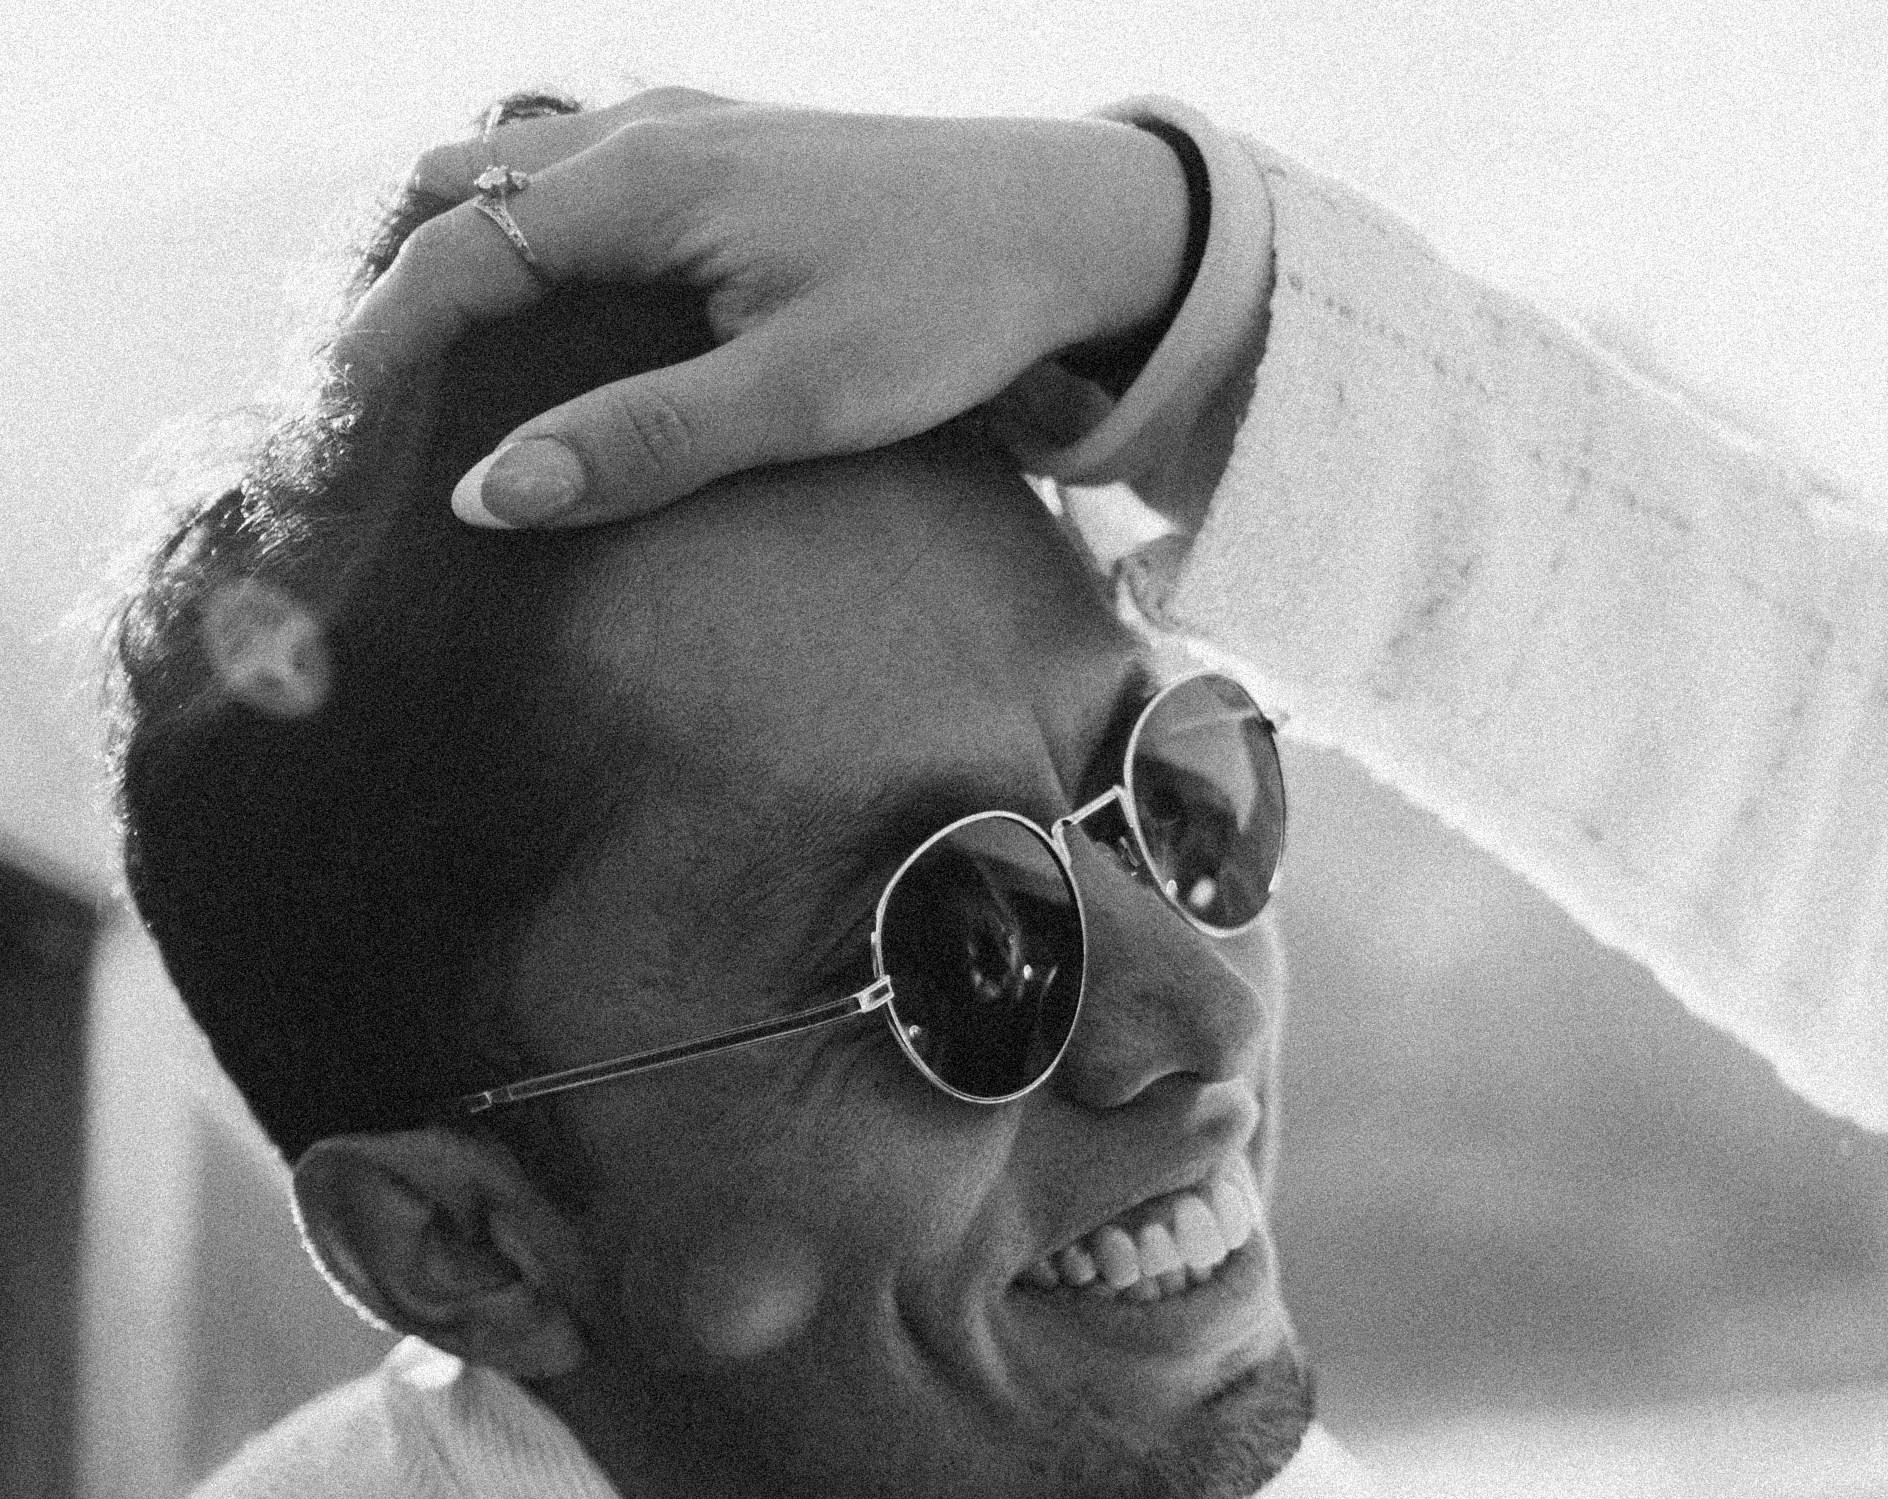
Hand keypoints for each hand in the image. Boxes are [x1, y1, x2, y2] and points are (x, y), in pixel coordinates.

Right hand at [337, 95, 1192, 527]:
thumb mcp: (794, 397)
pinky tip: (537, 309)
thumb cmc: (943, 310)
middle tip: (359, 399)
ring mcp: (683, 127)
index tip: (335, 431)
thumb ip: (640, 444)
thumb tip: (489, 495)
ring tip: (423, 362)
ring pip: (515, 169)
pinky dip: (528, 229)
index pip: (458, 253)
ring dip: (459, 248)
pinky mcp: (724, 150)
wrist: (1064, 222)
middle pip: (462, 191)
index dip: (383, 342)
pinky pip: (580, 170)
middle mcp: (643, 132)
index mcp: (643, 184)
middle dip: (397, 281)